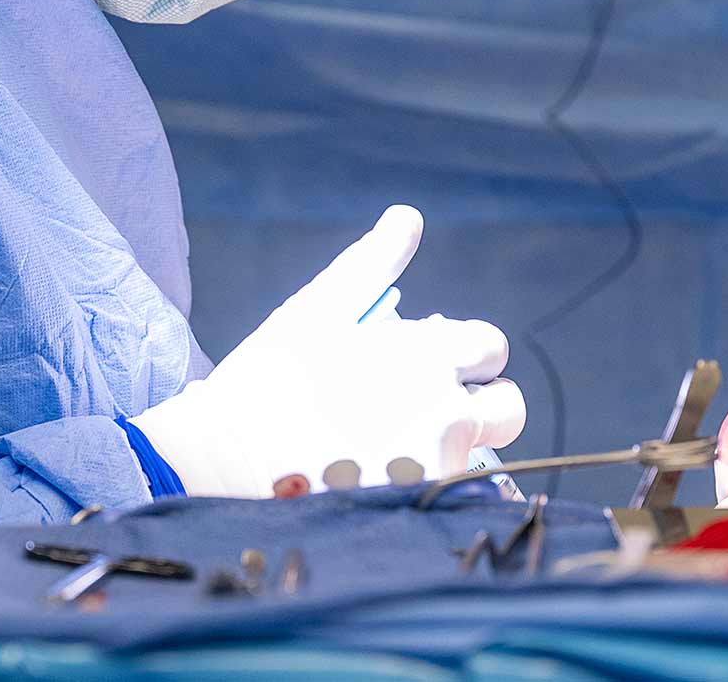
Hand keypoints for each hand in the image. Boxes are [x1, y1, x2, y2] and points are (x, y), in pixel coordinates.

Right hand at [132, 206, 524, 498]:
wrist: (222, 459)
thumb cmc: (270, 377)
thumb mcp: (319, 308)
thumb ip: (374, 261)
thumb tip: (408, 216)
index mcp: (429, 353)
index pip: (490, 348)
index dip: (464, 357)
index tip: (429, 368)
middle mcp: (447, 409)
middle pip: (506, 409)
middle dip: (478, 408)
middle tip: (422, 415)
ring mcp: (437, 467)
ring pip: (477, 458)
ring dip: (449, 452)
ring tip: (388, 455)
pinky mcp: (419, 511)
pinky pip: (452, 503)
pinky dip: (425, 494)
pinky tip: (379, 489)